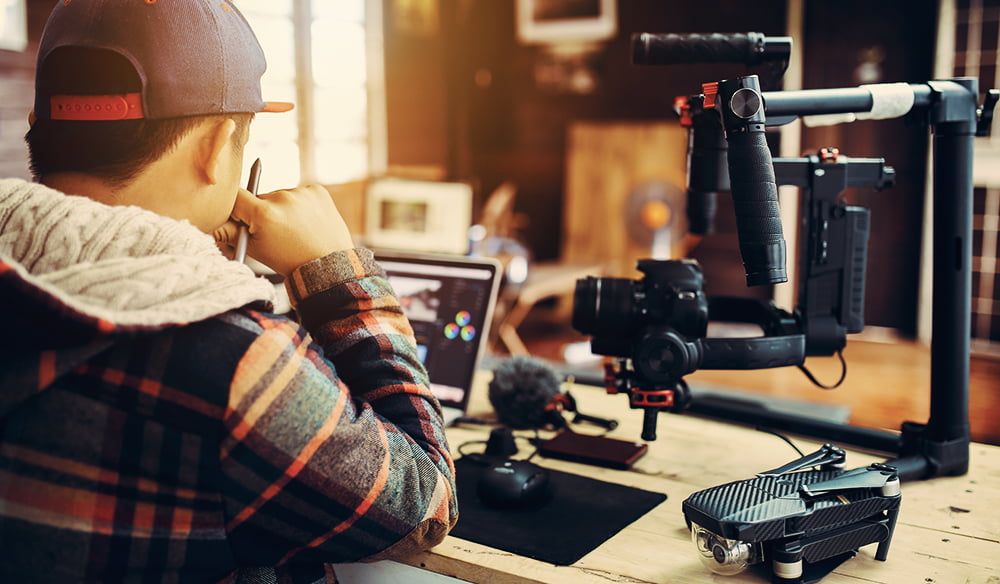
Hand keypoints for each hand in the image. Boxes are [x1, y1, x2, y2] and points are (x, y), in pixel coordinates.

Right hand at [214, 184, 353, 275]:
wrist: (327, 264)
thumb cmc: (288, 260)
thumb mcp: (256, 249)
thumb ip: (230, 234)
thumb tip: (210, 225)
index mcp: (264, 213)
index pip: (236, 197)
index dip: (236, 208)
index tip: (241, 218)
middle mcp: (283, 197)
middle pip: (260, 198)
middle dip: (261, 211)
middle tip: (274, 232)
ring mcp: (302, 193)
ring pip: (281, 196)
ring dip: (281, 208)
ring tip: (294, 229)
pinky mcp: (317, 191)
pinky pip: (299, 194)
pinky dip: (299, 205)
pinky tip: (306, 222)